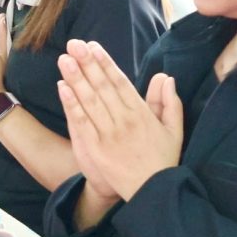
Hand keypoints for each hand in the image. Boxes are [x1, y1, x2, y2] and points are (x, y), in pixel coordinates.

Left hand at [57, 39, 183, 200]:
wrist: (153, 193)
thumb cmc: (162, 160)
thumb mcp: (173, 130)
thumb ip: (169, 102)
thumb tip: (166, 77)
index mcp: (141, 113)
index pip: (120, 82)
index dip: (105, 63)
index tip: (93, 46)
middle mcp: (124, 120)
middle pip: (102, 86)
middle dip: (87, 63)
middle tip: (74, 44)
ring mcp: (109, 134)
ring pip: (90, 101)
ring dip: (76, 78)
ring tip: (64, 59)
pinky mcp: (96, 149)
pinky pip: (82, 122)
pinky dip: (72, 104)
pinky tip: (62, 87)